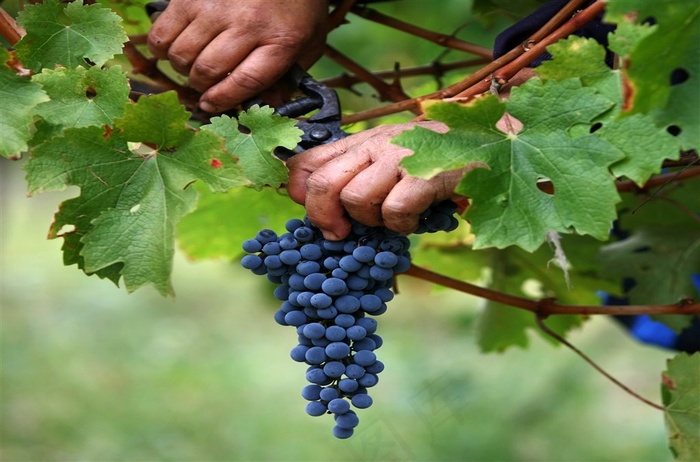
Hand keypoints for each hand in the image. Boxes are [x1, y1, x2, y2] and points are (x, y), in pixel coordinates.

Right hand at [147, 0, 329, 111]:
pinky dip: (162, 47)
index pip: (245, 81)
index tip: (210, 106)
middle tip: (203, 85)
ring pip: (182, 53)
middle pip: (208, 70)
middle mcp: (248, 22)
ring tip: (192, 65)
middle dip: (201, 87)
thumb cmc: (297, 5)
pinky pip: (162, 31)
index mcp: (282, 40)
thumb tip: (269, 106)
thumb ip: (289, 76)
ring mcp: (216, 6)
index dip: (223, 100)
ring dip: (182, 68)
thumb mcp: (308, 42)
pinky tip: (175, 47)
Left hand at [286, 122, 465, 239]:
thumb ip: (357, 173)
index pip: (307, 162)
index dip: (298, 192)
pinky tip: (417, 217)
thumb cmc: (437, 157)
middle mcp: (375, 143)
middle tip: (340, 233)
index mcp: (363, 141)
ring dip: (372, 221)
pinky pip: (394, 211)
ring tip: (393, 216)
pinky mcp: (425, 175)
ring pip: (356, 200)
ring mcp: (400, 157)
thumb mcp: (390, 157)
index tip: (317, 215)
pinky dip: (402, 225)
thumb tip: (324, 210)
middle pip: (322, 183)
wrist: (492, 140)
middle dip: (323, 217)